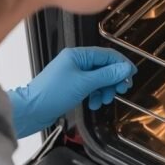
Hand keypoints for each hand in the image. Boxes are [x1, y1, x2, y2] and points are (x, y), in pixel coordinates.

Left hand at [7, 47, 136, 137]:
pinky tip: (94, 104)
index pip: (106, 55)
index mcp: (77, 55)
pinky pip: (90, 88)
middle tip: (121, 90)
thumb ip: (107, 75)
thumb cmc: (52, 94)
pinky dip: (95, 95)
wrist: (32, 110)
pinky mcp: (71, 86)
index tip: (131, 75)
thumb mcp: (85, 84)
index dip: (121, 65)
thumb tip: (125, 68)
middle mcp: (76, 62)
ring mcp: (73, 74)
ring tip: (105, 100)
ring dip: (105, 90)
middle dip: (113, 80)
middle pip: (104, 67)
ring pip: (98, 79)